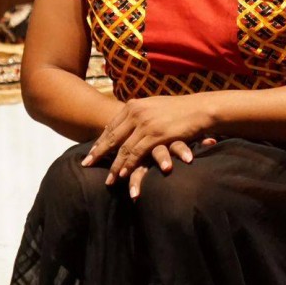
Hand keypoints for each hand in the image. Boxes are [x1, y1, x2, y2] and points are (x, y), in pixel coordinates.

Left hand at [82, 94, 217, 187]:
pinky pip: (137, 152)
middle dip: (99, 153)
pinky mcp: (156, 134)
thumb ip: (139, 114)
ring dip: (114, 165)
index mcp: (133, 106)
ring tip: (108, 178)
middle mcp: (136, 112)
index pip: (112, 126)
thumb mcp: (154, 107)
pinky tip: (124, 174)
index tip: (92, 153)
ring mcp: (145, 123)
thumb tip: (127, 122)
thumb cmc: (178, 109)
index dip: (101, 141)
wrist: (199, 109)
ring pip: (123, 148)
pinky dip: (129, 165)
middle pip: (112, 136)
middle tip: (87, 164)